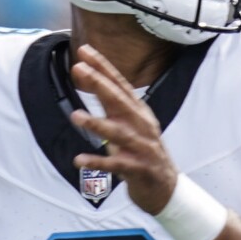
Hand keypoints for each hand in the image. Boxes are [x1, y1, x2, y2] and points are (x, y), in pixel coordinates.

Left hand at [69, 44, 177, 213]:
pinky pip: (117, 164)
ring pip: (119, 133)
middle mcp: (142, 125)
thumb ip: (108, 103)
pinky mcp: (139, 169)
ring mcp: (143, 147)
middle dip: (100, 83)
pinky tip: (79, 159)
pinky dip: (98, 162)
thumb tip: (87, 76)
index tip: (84, 50)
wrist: (165, 188)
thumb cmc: (140, 152)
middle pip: (120, 101)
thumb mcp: (126, 124)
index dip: (103, 67)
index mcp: (138, 112)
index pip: (120, 84)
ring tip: (75, 116)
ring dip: (97, 124)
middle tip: (79, 68)